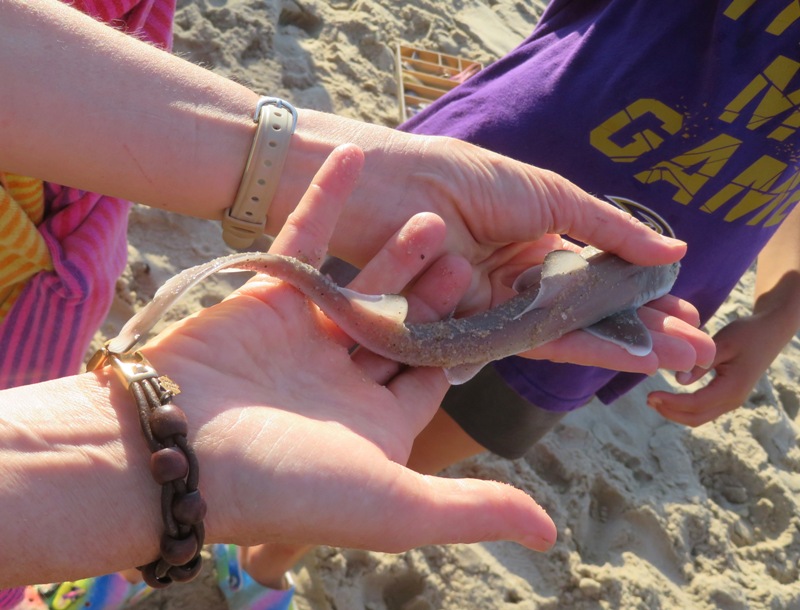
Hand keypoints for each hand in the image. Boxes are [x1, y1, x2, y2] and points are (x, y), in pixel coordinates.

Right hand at [143, 144, 556, 552]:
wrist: (175, 453)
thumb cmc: (289, 486)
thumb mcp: (395, 505)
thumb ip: (471, 510)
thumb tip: (547, 534)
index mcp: (372, 428)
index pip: (432, 378)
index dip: (467, 344)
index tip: (503, 307)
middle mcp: (338, 386)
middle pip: (401, 328)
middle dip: (436, 292)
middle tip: (471, 254)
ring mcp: (301, 342)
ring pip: (358, 287)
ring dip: (395, 251)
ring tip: (433, 215)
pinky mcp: (264, 303)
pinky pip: (302, 244)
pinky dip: (326, 202)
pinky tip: (353, 159)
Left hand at [293, 120, 711, 373]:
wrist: (376, 182)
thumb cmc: (453, 176)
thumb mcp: (541, 194)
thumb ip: (600, 225)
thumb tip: (672, 250)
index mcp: (529, 245)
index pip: (593, 282)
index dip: (639, 299)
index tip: (688, 315)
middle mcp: (510, 284)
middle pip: (582, 317)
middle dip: (640, 332)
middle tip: (698, 352)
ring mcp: (486, 310)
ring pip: (558, 337)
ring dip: (617, 347)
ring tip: (675, 359)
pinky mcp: (458, 332)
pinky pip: (518, 347)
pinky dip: (574, 349)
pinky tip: (625, 357)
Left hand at [646, 315, 777, 425]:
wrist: (769, 333)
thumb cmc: (746, 334)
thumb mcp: (723, 343)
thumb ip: (702, 363)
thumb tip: (680, 381)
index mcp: (732, 388)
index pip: (696, 403)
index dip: (671, 402)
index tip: (651, 395)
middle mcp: (732, 400)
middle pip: (696, 417)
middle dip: (670, 412)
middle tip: (648, 400)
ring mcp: (730, 401)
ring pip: (699, 417)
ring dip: (675, 412)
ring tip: (653, 401)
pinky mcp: (726, 396)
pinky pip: (703, 410)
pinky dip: (684, 408)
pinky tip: (668, 399)